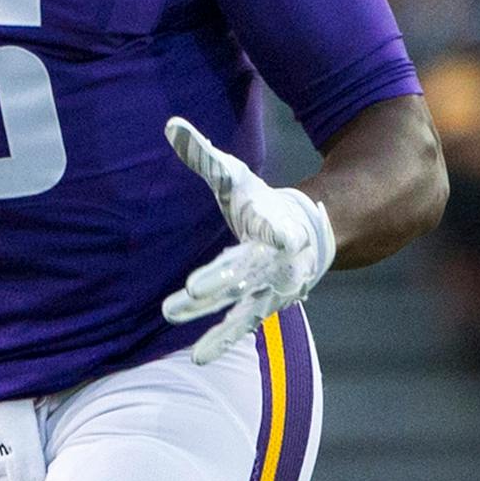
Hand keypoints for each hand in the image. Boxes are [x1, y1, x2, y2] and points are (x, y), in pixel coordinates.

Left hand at [161, 116, 335, 363]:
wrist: (309, 236)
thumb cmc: (263, 203)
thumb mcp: (235, 178)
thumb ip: (203, 156)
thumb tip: (169, 124)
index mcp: (273, 225)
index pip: (274, 228)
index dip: (277, 231)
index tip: (282, 234)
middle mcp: (276, 261)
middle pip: (246, 271)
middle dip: (221, 280)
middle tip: (193, 291)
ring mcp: (272, 288)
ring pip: (241, 304)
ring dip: (215, 318)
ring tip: (178, 321)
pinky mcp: (265, 305)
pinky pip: (242, 324)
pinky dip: (222, 337)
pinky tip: (200, 356)